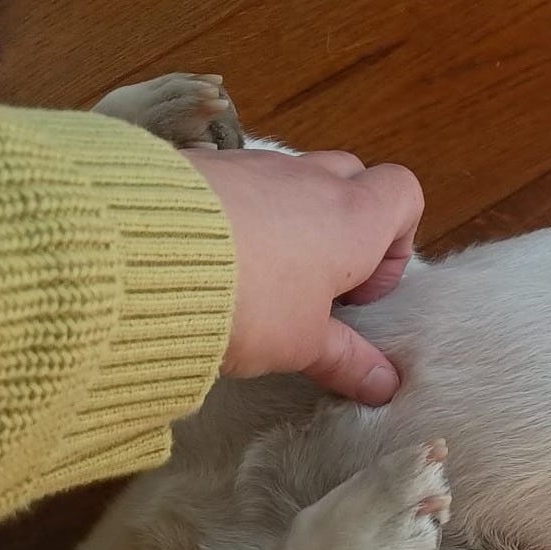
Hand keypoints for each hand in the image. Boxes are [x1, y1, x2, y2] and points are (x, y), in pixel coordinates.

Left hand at [186, 148, 423, 403]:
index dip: (394, 242)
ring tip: (259, 278)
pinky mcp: (203, 164)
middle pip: (350, 179)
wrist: (148, 254)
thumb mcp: (301, 343)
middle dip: (344, 225)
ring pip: (291, 178)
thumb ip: (346, 359)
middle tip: (316, 285)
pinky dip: (239, 212)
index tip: (360, 294)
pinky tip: (213, 258)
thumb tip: (384, 385)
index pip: (403, 194)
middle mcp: (308, 178)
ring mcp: (254, 164)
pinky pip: (238, 181)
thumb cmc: (250, 300)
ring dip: (288, 219)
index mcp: (351, 218)